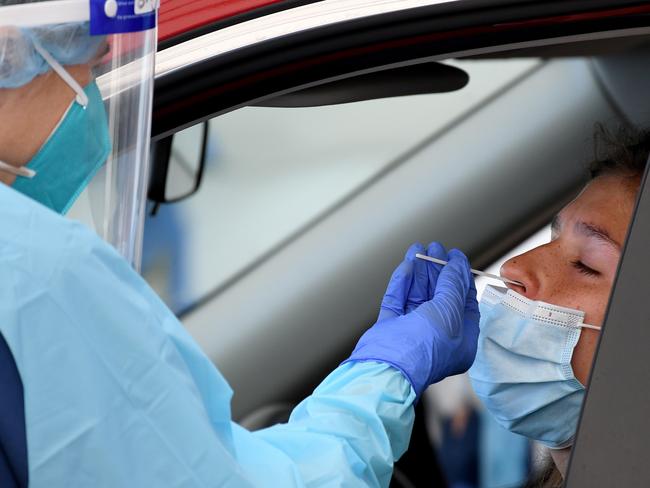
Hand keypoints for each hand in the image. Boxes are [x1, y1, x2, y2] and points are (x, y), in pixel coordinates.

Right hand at [345, 242, 479, 398]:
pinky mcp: (391, 327)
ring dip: (419, 271)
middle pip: (439, 296)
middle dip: (437, 270)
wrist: (389, 366)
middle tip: (436, 248)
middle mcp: (437, 336)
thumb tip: (456, 265)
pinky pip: (398, 299)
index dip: (460, 278)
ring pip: (417, 295)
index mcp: (460, 341)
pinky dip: (402, 282)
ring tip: (419, 249)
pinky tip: (407, 264)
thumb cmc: (425, 346)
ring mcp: (411, 331)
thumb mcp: (449, 311)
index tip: (456, 257)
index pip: (464, 303)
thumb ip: (452, 285)